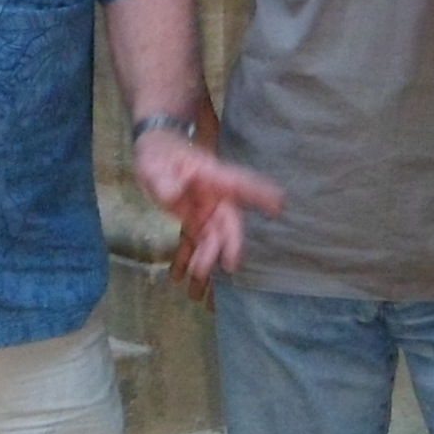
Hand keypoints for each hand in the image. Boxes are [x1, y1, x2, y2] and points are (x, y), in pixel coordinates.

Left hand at [133, 125, 284, 287]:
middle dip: (230, 245)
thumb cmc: (159, 153)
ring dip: (206, 259)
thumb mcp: (154, 164)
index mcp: (212, 177)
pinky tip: (178, 277)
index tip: (279, 205)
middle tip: (229, 265)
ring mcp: (205, 210)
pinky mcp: (193, 220)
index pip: (239, 184)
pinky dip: (186, 260)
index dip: (259, 194)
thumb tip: (171, 196)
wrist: (153, 153)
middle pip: (228, 222)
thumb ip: (163, 181)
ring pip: (212, 238)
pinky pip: (193, 243)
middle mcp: (215, 196)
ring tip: (197, 280)